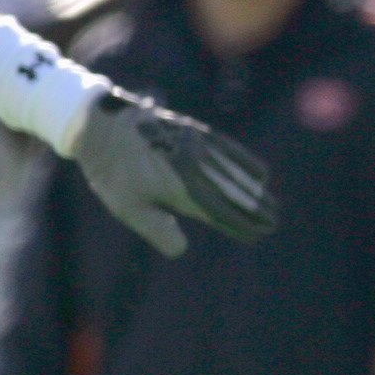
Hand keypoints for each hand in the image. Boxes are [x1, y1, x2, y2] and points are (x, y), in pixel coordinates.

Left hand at [74, 88, 275, 255]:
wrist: (101, 125)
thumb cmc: (112, 172)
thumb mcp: (128, 208)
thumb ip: (157, 230)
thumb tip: (183, 249)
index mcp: (179, 188)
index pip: (219, 211)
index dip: (240, 224)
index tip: (257, 234)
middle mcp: (194, 166)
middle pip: (232, 192)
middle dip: (254, 209)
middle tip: (273, 222)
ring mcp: (197, 146)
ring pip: (234, 172)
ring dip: (254, 190)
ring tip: (270, 204)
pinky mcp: (195, 131)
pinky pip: (229, 148)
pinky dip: (246, 162)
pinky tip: (261, 173)